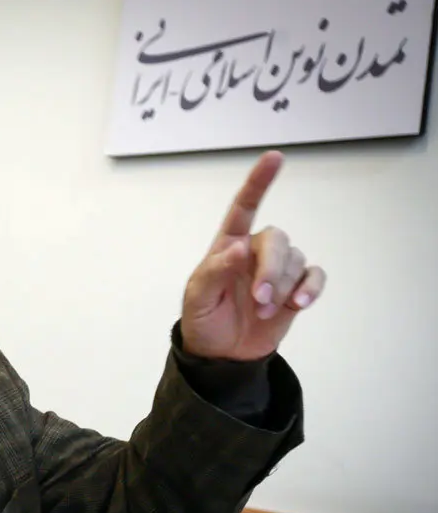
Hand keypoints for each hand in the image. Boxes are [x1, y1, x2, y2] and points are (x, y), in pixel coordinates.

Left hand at [181, 151, 325, 360]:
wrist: (221, 355)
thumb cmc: (203, 320)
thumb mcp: (198, 298)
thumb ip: (216, 272)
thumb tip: (238, 248)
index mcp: (228, 246)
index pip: (243, 208)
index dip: (258, 182)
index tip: (274, 158)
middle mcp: (255, 252)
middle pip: (277, 239)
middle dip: (271, 269)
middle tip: (258, 300)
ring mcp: (277, 271)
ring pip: (296, 259)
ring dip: (283, 287)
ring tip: (264, 312)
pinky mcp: (295, 290)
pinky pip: (314, 276)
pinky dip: (311, 288)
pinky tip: (299, 304)